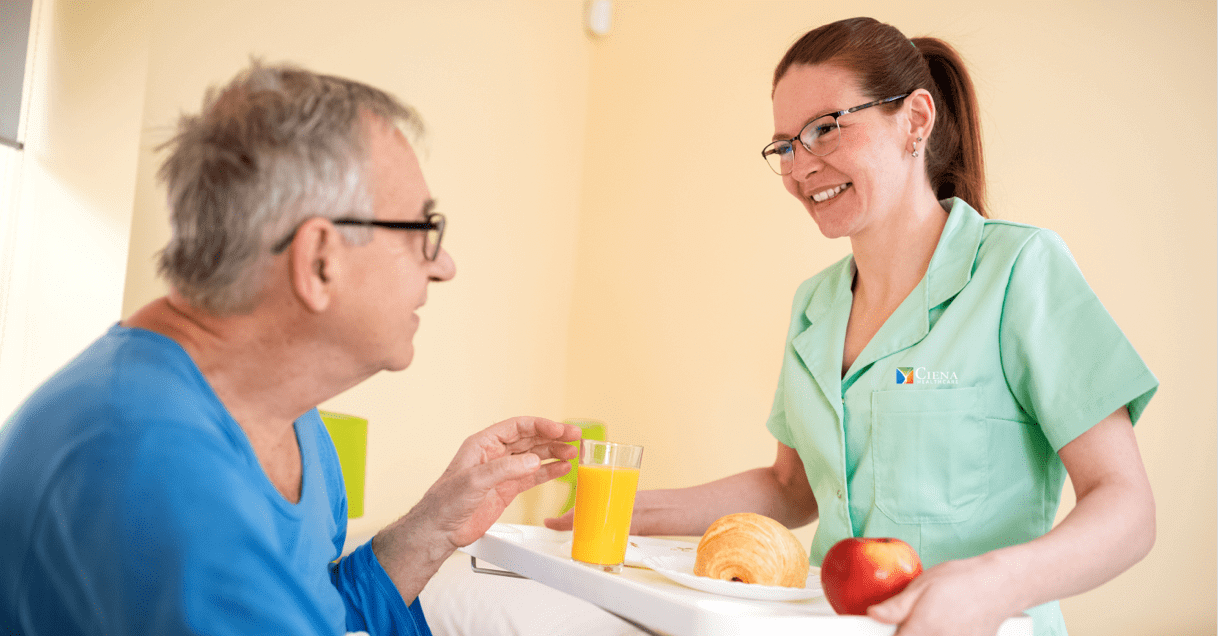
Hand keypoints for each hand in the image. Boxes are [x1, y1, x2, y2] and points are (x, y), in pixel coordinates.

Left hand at [419, 416, 580, 547]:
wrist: (439, 530)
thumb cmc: (445, 502)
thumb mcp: (474, 481)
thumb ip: (504, 469)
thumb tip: (532, 461)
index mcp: (483, 444)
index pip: (517, 427)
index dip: (540, 425)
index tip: (559, 429)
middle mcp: (494, 454)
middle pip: (530, 439)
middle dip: (553, 437)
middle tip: (575, 437)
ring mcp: (502, 472)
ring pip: (534, 456)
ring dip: (554, 453)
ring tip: (574, 452)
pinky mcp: (507, 489)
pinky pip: (533, 476)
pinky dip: (549, 472)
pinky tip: (563, 469)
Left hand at [866, 555, 1019, 635]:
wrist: (1000, 585)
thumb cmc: (960, 580)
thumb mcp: (921, 585)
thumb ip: (895, 607)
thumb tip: (872, 615)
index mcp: (922, 629)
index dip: (889, 635)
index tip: (888, 629)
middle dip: (909, 633)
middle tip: (913, 621)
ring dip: (926, 634)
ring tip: (933, 622)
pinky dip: (944, 635)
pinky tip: (948, 626)